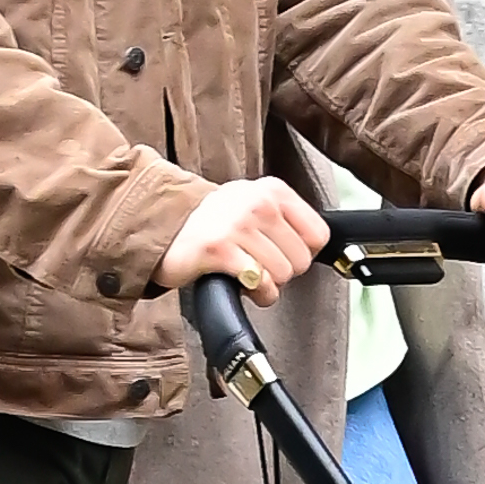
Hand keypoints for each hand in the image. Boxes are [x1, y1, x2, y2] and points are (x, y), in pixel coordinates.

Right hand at [154, 178, 329, 304]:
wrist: (166, 229)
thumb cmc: (216, 225)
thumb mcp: (256, 207)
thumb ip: (288, 221)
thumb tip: (319, 248)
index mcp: (272, 190)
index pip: (318, 234)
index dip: (303, 253)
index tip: (283, 253)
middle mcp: (257, 202)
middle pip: (302, 259)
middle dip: (284, 271)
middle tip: (260, 266)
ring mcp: (237, 224)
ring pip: (282, 274)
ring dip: (268, 284)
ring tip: (248, 273)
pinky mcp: (219, 249)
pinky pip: (260, 283)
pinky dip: (257, 293)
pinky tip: (242, 284)